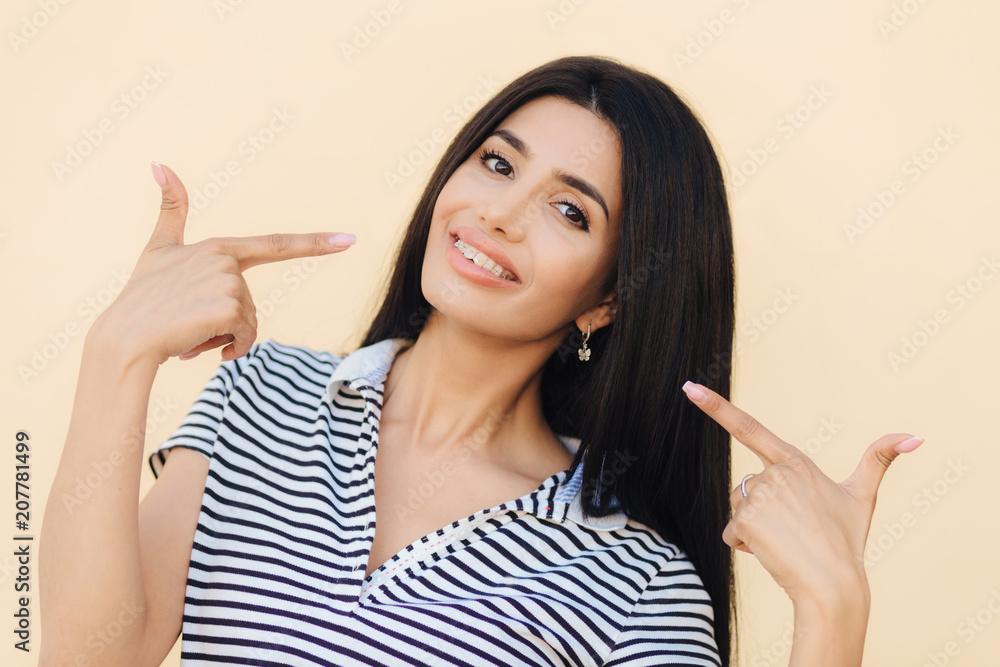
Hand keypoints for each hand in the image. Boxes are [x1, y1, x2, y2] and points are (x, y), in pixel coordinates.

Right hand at [91, 162, 356, 367]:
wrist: (124, 338)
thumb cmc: (142, 297)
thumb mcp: (158, 249)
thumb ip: (171, 210)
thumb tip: (160, 161)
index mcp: (219, 247)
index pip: (275, 245)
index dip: (316, 243)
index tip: (351, 240)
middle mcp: (226, 260)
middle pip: (252, 304)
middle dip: (229, 324)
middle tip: (191, 322)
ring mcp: (228, 282)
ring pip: (249, 322)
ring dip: (225, 337)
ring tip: (190, 330)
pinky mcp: (229, 306)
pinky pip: (246, 337)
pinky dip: (229, 349)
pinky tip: (197, 345)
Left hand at [681, 380, 922, 606]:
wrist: (833, 585)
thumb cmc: (846, 541)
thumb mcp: (863, 496)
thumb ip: (879, 459)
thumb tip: (916, 436)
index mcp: (796, 462)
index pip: (749, 428)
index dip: (716, 407)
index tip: (688, 389)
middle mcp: (774, 473)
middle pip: (747, 486)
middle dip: (760, 509)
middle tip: (792, 530)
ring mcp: (758, 495)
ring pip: (738, 507)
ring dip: (752, 527)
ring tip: (784, 541)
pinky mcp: (745, 519)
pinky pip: (731, 532)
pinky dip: (744, 545)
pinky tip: (770, 552)